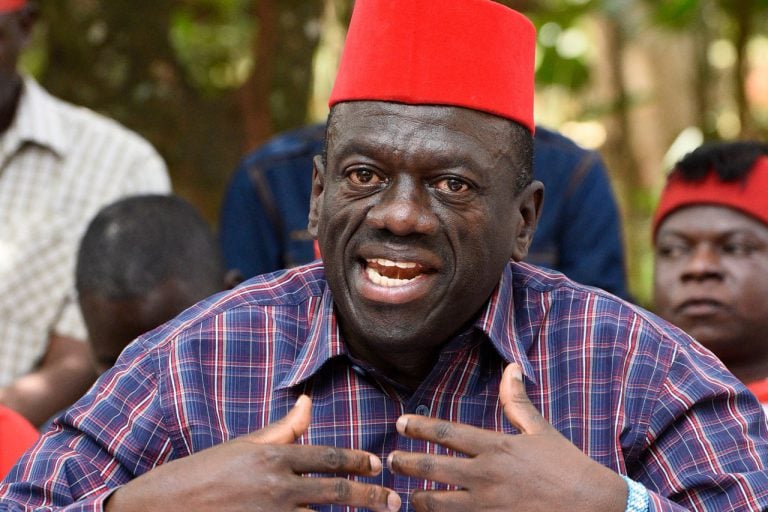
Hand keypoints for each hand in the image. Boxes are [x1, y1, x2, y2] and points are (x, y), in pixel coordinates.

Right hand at [107, 395, 400, 511]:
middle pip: (336, 491)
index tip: (378, 464)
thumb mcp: (246, 445)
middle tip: (393, 500)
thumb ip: (284, 428)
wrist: (164, 507)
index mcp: (273, 457)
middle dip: (371, 496)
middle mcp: (276, 486)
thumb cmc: (207, 472)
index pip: (328, 457)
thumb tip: (308, 403)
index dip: (359, 461)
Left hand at [387, 364, 626, 511]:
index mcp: (496, 447)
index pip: (447, 434)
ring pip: (436, 504)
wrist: (591, 506)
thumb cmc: (565, 466)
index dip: (419, 427)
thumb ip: (517, 401)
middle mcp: (486, 476)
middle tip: (389, 460)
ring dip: (417, 499)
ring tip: (407, 496)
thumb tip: (511, 367)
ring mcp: (487, 506)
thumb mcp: (541, 430)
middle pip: (431, 468)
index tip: (400, 423)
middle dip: (404, 463)